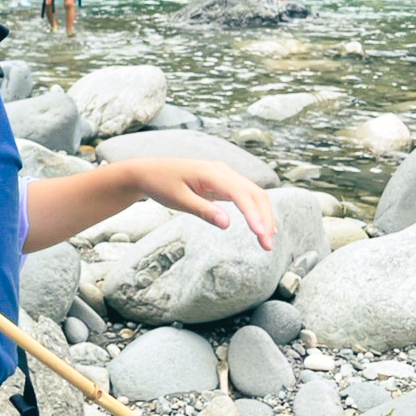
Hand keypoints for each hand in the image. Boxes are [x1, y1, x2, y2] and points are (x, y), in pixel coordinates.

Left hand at [126, 159, 274, 251]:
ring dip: (263, 215)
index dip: (254, 214)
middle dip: (264, 218)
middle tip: (268, 245)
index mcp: (210, 172)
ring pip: (253, 193)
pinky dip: (255, 210)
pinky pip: (245, 194)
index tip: (262, 235)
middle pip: (254, 193)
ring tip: (267, 240)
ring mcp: (224, 174)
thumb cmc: (160, 185)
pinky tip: (260, 227)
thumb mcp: (178, 200)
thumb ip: (203, 211)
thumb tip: (228, 224)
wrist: (147, 172)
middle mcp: (222, 170)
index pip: (240, 194)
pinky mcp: (223, 181)